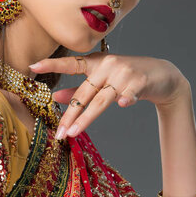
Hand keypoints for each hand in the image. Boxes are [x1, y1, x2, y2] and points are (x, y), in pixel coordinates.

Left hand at [29, 52, 189, 138]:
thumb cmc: (127, 77)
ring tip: (74, 132)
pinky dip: (127, 98)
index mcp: (96, 63)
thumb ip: (79, 88)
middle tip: (59, 133)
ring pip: (102, 98)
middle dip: (70, 114)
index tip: (32, 67)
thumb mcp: (102, 80)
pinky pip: (130, 93)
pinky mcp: (140, 81)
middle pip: (84, 93)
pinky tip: (123, 104)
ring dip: (87, 116)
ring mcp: (124, 73)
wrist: (163, 75)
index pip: (71, 64)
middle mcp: (108, 65)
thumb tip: (55, 96)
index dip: (52, 64)